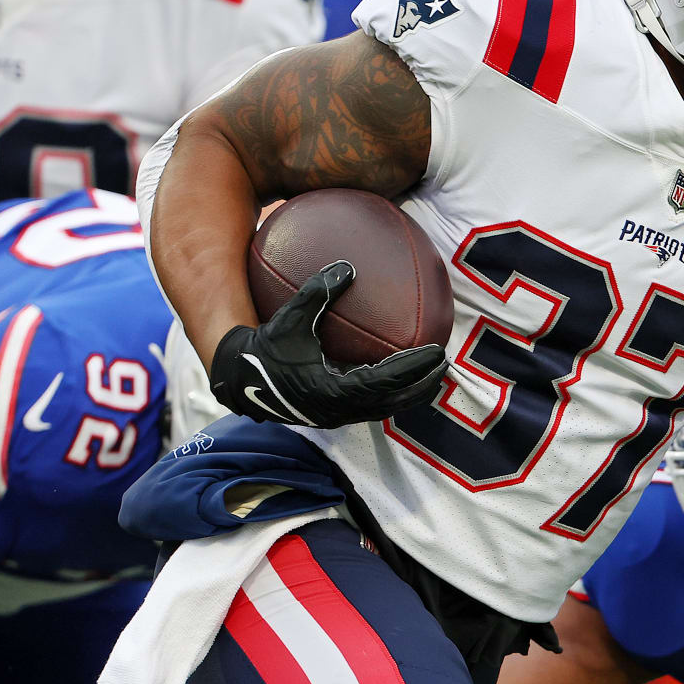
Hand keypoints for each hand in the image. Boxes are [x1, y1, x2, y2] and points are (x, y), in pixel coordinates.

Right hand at [208, 261, 448, 428]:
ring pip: (383, 409)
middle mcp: (336, 410)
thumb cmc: (266, 347)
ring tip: (432, 375)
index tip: (436, 352)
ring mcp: (335, 416)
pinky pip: (372, 407)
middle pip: (392, 403)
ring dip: (410, 394)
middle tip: (444, 364)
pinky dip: (391, 394)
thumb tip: (347, 266)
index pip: (383, 382)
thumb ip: (317, 292)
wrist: (239, 379)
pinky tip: (402, 377)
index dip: (412, 368)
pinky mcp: (333, 414)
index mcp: (330, 391)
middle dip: (421, 385)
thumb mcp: (290, 318)